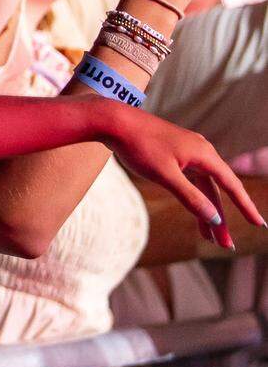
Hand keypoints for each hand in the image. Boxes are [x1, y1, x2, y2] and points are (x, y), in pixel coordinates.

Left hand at [93, 97, 265, 242]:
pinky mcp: (173, 153)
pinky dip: (192, 197)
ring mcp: (186, 151)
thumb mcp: (165, 175)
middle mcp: (200, 151)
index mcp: (204, 154)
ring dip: (205, 211)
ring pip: (202, 187)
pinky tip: (195, 212)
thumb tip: (214, 217)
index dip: (246, 206)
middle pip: (216, 191)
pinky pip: (189, 180)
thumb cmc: (139, 146)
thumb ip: (190, 197)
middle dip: (220, 219)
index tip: (261, 225)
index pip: (232, 185)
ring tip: (209, 238)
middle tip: (226, 246)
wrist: (113, 121)